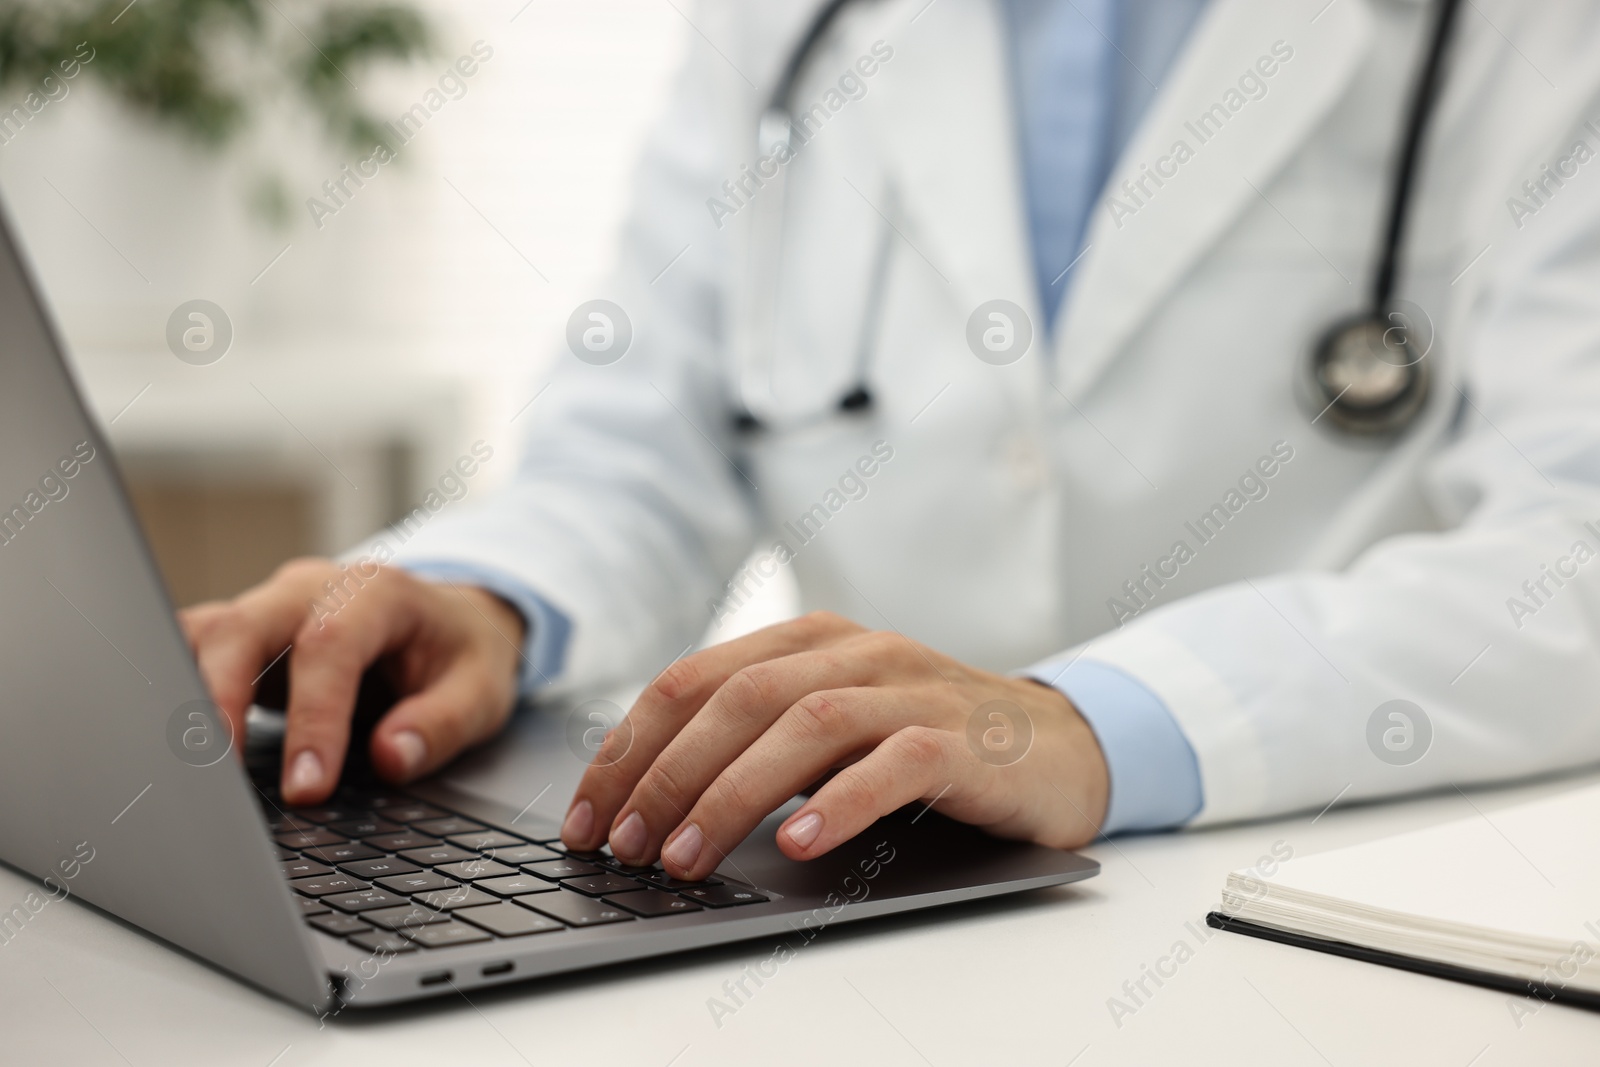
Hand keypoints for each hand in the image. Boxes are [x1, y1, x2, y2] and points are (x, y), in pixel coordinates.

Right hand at [178, 559, 525, 804]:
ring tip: (186, 767)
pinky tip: (178, 747)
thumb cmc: (460, 653)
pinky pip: (195, 654)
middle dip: (219, 701)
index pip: (328, 644)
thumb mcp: (482, 691)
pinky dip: (179, 694)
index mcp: (376, 593)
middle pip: (242, 627)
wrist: (450, 622)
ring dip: (186, 696)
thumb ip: (442, 724)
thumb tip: (391, 757)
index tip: (309, 786)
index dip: (314, 717)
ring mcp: (271, 609)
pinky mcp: (247, 639)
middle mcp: (312, 590)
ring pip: (203, 635)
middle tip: (217, 778)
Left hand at [560, 612, 1107, 878]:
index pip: (692, 680)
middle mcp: (855, 652)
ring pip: (804, 725)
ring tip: (687, 857)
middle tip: (626, 845)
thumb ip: (760, 740)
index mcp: (809, 641)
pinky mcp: (962, 739)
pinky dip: (839, 803)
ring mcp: (911, 689)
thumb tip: (649, 803)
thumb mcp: (833, 728)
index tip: (588, 815)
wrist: (1059, 745)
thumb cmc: (928, 743)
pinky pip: (894, 763)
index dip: (629, 747)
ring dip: (732, 793)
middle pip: (737, 699)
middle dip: (666, 775)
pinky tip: (798, 845)